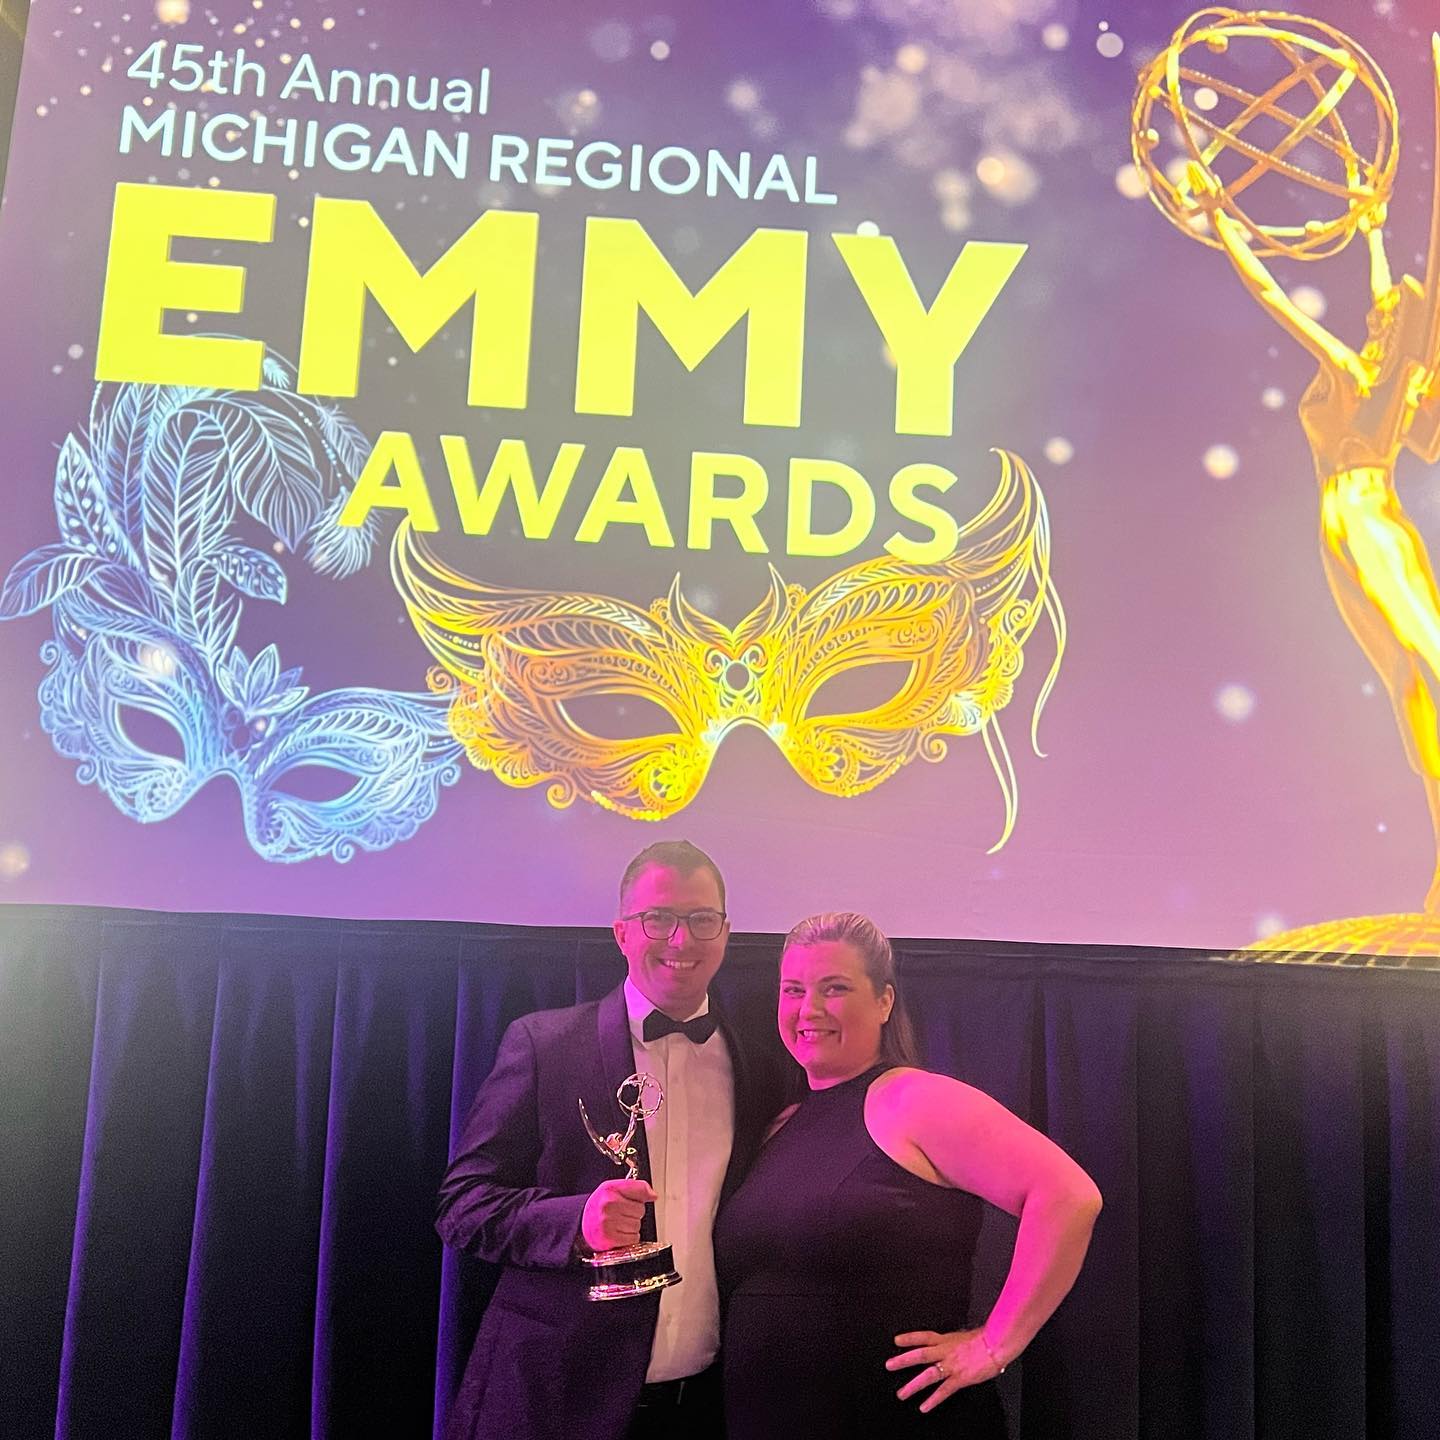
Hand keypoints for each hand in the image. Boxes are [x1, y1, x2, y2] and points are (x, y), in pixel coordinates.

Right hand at [579, 1177, 656, 1252]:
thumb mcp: (613, 1189)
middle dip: (635, 1212)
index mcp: (610, 1189)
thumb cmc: (599, 1207)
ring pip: (637, 1225)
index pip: (640, 1189)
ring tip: (619, 1223)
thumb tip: (653, 1195)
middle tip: (622, 1212)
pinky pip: (633, 1238)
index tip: (647, 1196)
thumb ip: (635, 1187)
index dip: (644, 1195)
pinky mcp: (610, 1238)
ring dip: (632, 1226)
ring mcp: (608, 1222)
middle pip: (640, 1210)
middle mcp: (608, 1205)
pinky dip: (629, 1237)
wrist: (581, 1225)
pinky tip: (619, 1232)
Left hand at [886, 1328, 1001, 1412]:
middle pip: (920, 1355)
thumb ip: (955, 1341)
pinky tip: (924, 1406)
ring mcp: (952, 1365)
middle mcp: (946, 1351)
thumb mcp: (965, 1334)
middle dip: (903, 1361)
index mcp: (946, 1340)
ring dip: (913, 1385)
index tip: (897, 1340)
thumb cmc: (985, 1339)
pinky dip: (933, 1400)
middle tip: (889, 1366)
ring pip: (928, 1375)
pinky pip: (943, 1391)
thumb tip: (953, 1342)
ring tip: (902, 1393)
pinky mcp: (960, 1379)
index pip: (924, 1337)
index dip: (910, 1338)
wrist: (996, 1344)